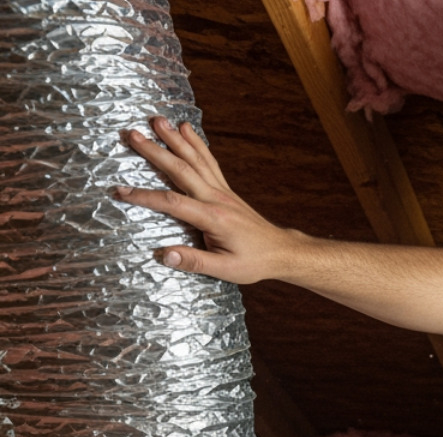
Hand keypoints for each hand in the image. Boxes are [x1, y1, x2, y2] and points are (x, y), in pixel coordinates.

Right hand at [113, 117, 294, 282]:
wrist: (281, 252)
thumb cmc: (254, 262)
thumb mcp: (225, 269)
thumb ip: (194, 262)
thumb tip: (164, 255)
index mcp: (213, 218)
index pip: (172, 203)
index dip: (145, 197)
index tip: (119, 191)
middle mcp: (217, 199)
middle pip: (181, 170)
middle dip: (155, 151)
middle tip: (132, 134)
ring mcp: (222, 191)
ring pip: (195, 159)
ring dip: (175, 139)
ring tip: (157, 120)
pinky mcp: (226, 190)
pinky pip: (209, 162)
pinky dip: (196, 144)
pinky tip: (186, 129)